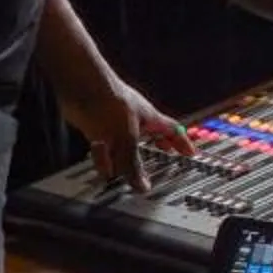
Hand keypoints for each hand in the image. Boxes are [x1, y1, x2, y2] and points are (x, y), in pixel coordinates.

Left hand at [56, 70, 196, 194]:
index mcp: (150, 118)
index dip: (183, 143)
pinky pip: (105, 146)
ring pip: (125, 143)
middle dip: (158, 146)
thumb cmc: (110, 101)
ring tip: (126, 171)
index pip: (173, 130)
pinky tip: (102, 166)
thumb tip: (143, 186)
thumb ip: (133, 164)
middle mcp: (135, 119)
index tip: (190, 153)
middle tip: (165, 155)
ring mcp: (116, 121)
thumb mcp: (127, 138)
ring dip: (126, 157)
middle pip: (151, 135)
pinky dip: (104, 157)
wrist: (81, 86)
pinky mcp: (97, 124)